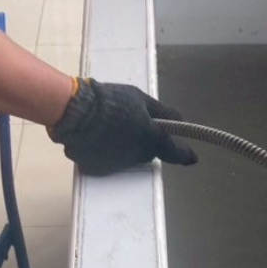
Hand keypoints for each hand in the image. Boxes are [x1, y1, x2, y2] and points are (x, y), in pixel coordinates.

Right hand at [48, 79, 197, 175]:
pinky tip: (95, 136)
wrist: (74, 110)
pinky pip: (106, 160)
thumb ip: (162, 112)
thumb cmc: (110, 101)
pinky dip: (105, 151)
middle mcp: (136, 156)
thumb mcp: (140, 99)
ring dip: (124, 146)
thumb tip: (180, 121)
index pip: (173, 152)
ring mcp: (115, 165)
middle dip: (144, 142)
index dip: (184, 155)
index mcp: (150, 138)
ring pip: (127, 157)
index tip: (192, 158)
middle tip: (130, 123)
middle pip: (147, 152)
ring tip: (108, 126)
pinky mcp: (97, 168)